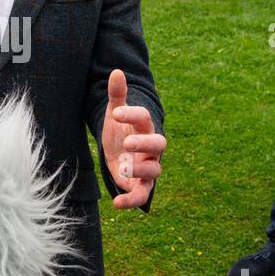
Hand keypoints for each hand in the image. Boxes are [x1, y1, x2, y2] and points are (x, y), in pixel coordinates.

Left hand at [101, 69, 164, 208]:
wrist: (121, 153)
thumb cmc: (120, 131)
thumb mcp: (115, 113)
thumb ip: (117, 95)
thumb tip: (116, 72)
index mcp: (145, 127)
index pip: (143, 118)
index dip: (132, 114)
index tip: (116, 113)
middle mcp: (151, 148)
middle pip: (158, 144)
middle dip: (144, 143)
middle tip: (128, 143)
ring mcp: (148, 167)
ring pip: (154, 170)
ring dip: (140, 169)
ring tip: (122, 166)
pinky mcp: (141, 185)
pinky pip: (142, 194)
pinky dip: (132, 200)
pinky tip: (116, 204)